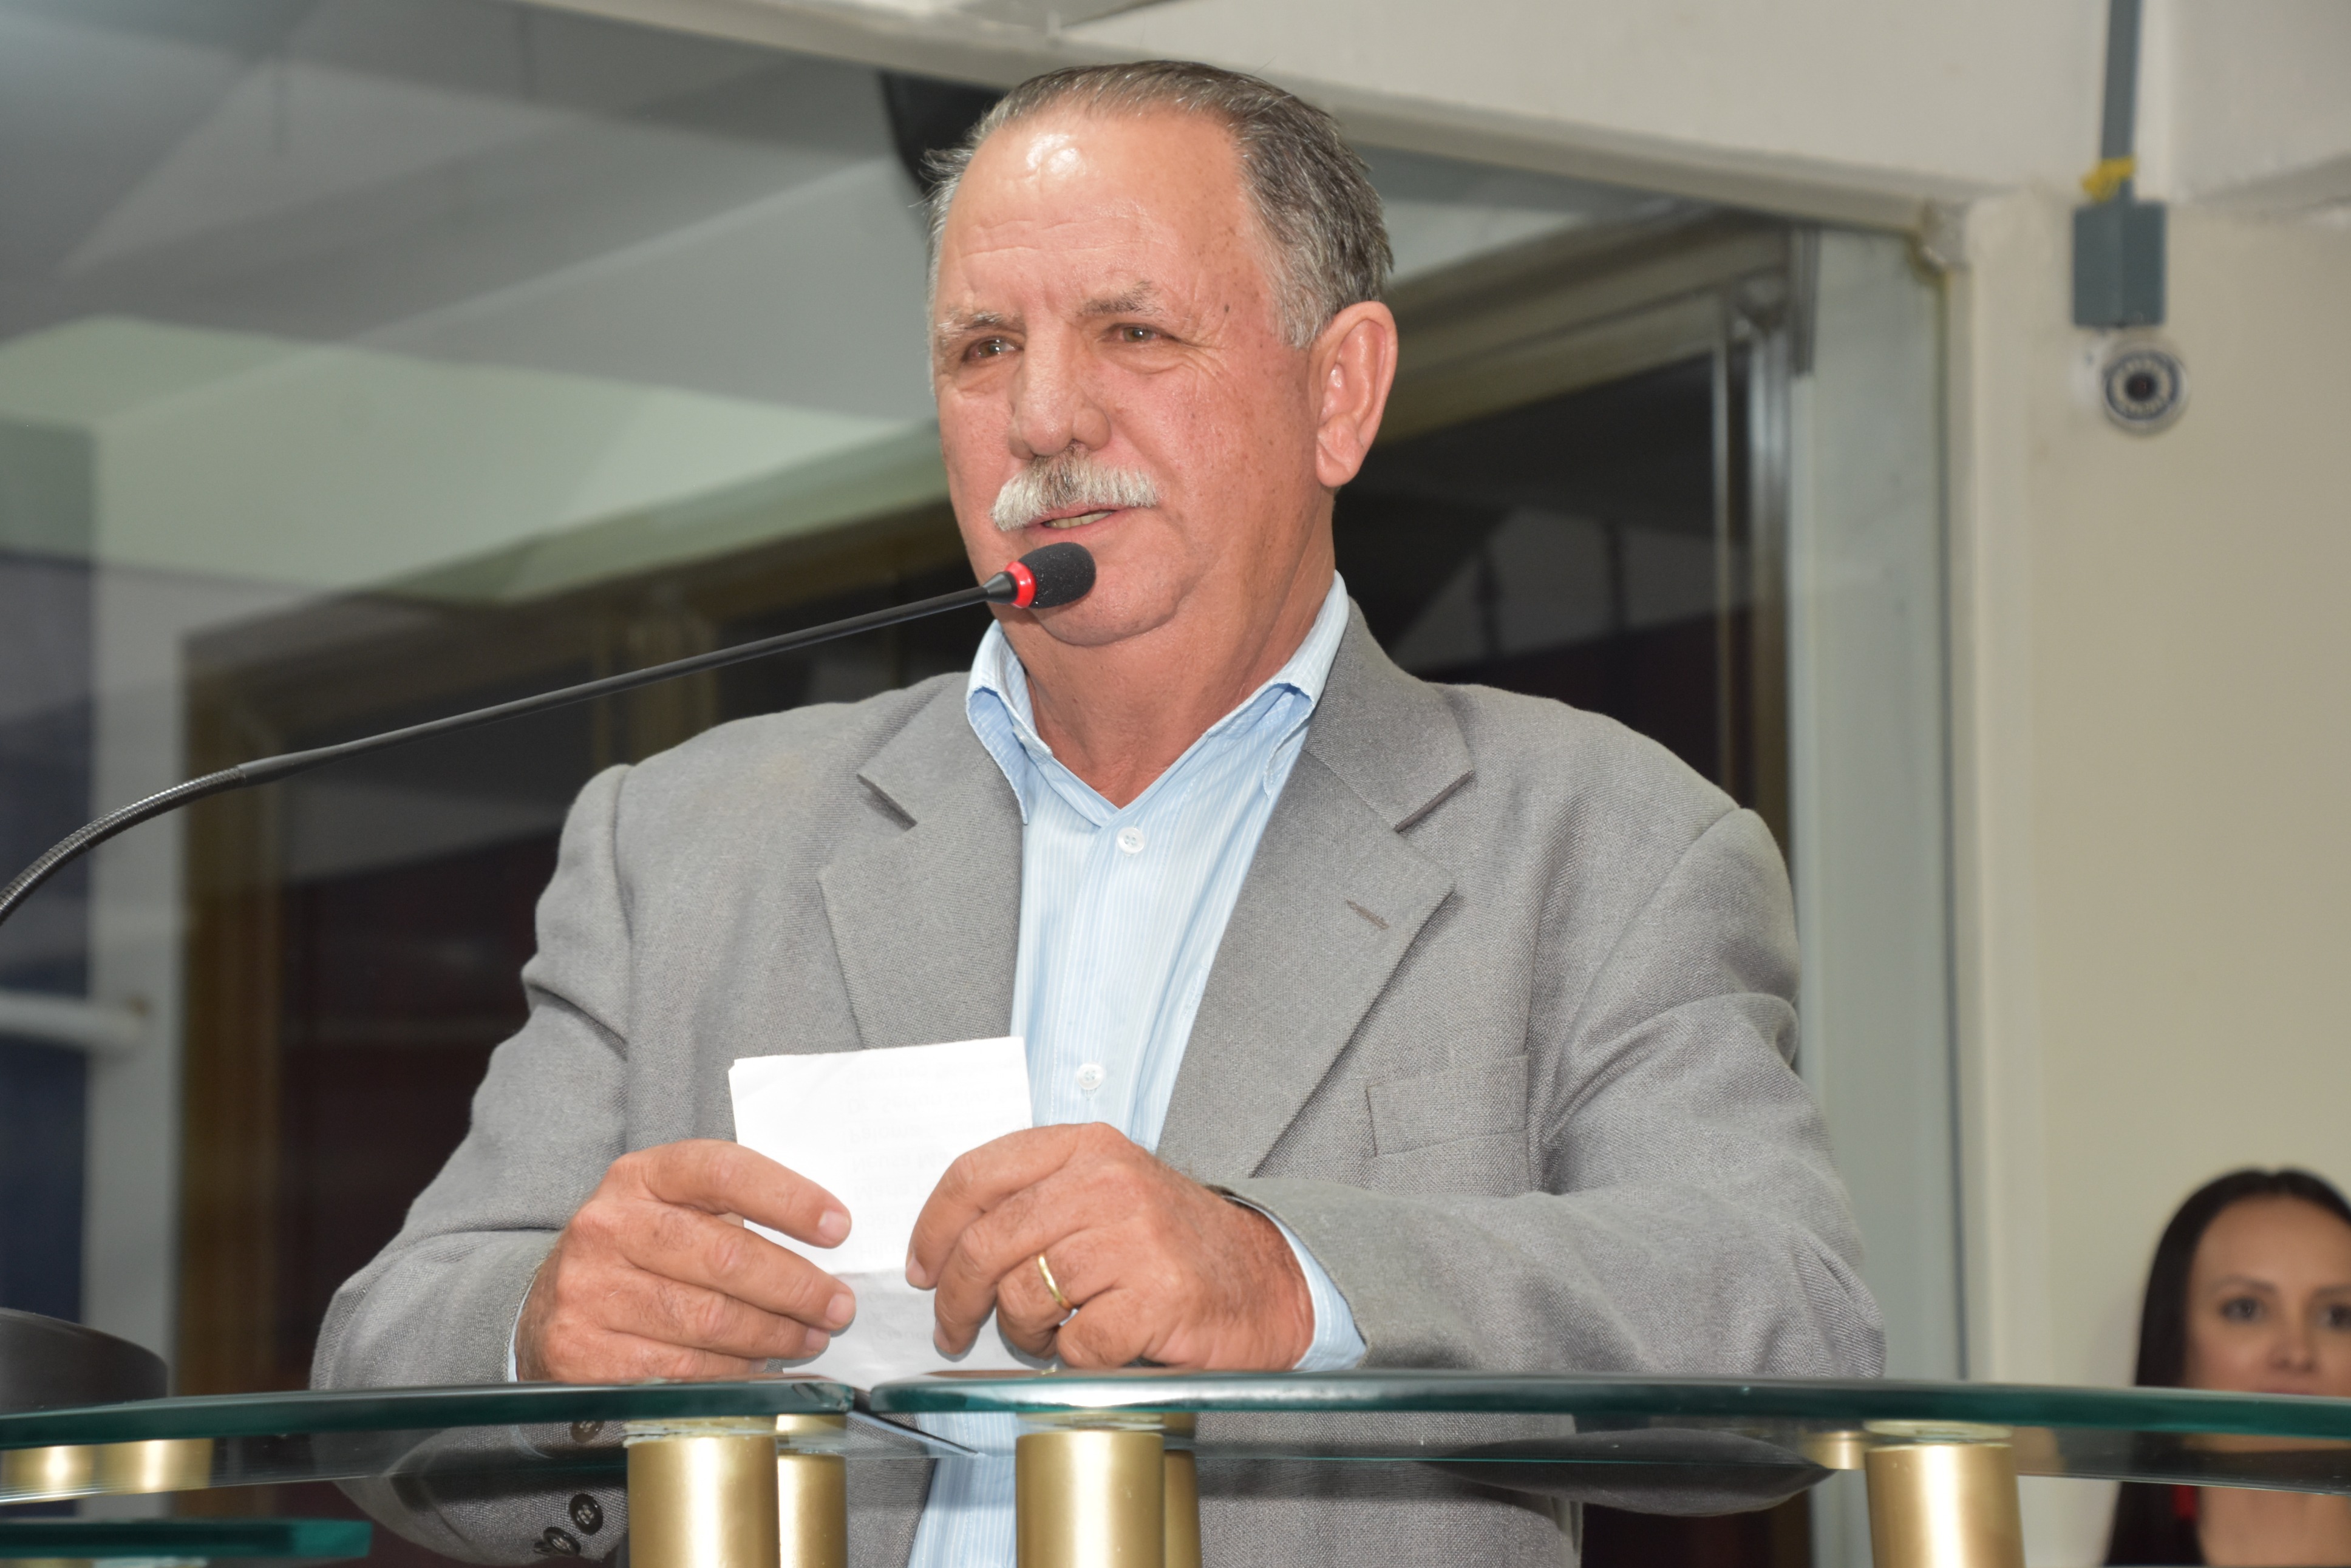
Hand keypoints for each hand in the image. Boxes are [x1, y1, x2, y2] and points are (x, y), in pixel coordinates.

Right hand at [516, 1139, 856, 1380]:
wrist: (544, 1307)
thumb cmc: (635, 1253)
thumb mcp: (671, 1208)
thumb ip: (734, 1214)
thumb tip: (824, 1248)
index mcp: (640, 1176)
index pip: (724, 1171)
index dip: (788, 1199)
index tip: (838, 1227)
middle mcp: (608, 1226)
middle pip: (725, 1255)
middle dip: (796, 1286)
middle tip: (837, 1305)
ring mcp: (588, 1290)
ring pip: (708, 1320)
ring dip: (773, 1336)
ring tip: (808, 1338)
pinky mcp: (580, 1350)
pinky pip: (678, 1370)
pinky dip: (730, 1374)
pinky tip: (756, 1368)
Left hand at [906, 1123, 1311, 1370]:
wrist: (1265, 1279)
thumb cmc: (1172, 1243)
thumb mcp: (1104, 1191)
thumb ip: (1035, 1199)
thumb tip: (946, 1247)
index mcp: (1086, 1147)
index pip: (977, 1175)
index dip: (934, 1229)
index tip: (922, 1268)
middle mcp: (1109, 1182)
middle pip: (988, 1242)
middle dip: (957, 1297)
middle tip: (953, 1327)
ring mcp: (1135, 1237)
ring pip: (1023, 1295)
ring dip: (1022, 1331)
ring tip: (1046, 1333)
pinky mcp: (1157, 1297)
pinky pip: (1074, 1343)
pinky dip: (1072, 1358)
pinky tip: (1092, 1346)